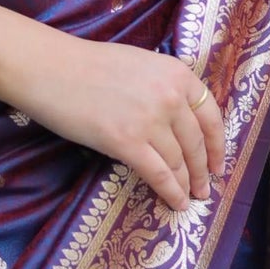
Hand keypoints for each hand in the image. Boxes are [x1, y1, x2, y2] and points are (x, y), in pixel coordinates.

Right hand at [4, 30, 226, 211]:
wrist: (51, 69)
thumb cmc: (89, 65)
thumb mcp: (141, 65)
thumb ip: (164, 87)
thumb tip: (178, 119)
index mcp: (177, 73)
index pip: (210, 116)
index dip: (217, 145)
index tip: (218, 163)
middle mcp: (171, 96)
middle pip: (196, 143)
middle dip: (203, 171)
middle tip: (205, 189)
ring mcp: (150, 120)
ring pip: (178, 162)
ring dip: (186, 185)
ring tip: (189, 198)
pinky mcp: (127, 142)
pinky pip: (158, 174)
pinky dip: (170, 192)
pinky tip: (175, 203)